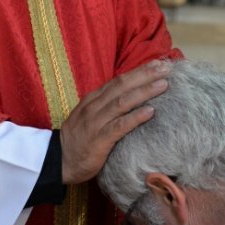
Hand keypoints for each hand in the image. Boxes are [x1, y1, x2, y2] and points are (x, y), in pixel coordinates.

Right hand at [60, 60, 170, 184]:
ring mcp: (96, 122)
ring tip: (163, 85)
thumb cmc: (79, 140)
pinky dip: (135, 117)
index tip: (158, 64)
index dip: (139, 71)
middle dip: (145, 75)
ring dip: (143, 92)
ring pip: (122, 102)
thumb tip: (132, 98)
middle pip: (122, 86)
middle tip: (166, 67)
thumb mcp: (90, 117)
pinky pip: (119, 126)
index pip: (118, 80)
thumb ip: (107, 106)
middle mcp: (94, 107)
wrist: (58, 161)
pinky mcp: (99, 139)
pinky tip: (150, 112)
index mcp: (93, 99)